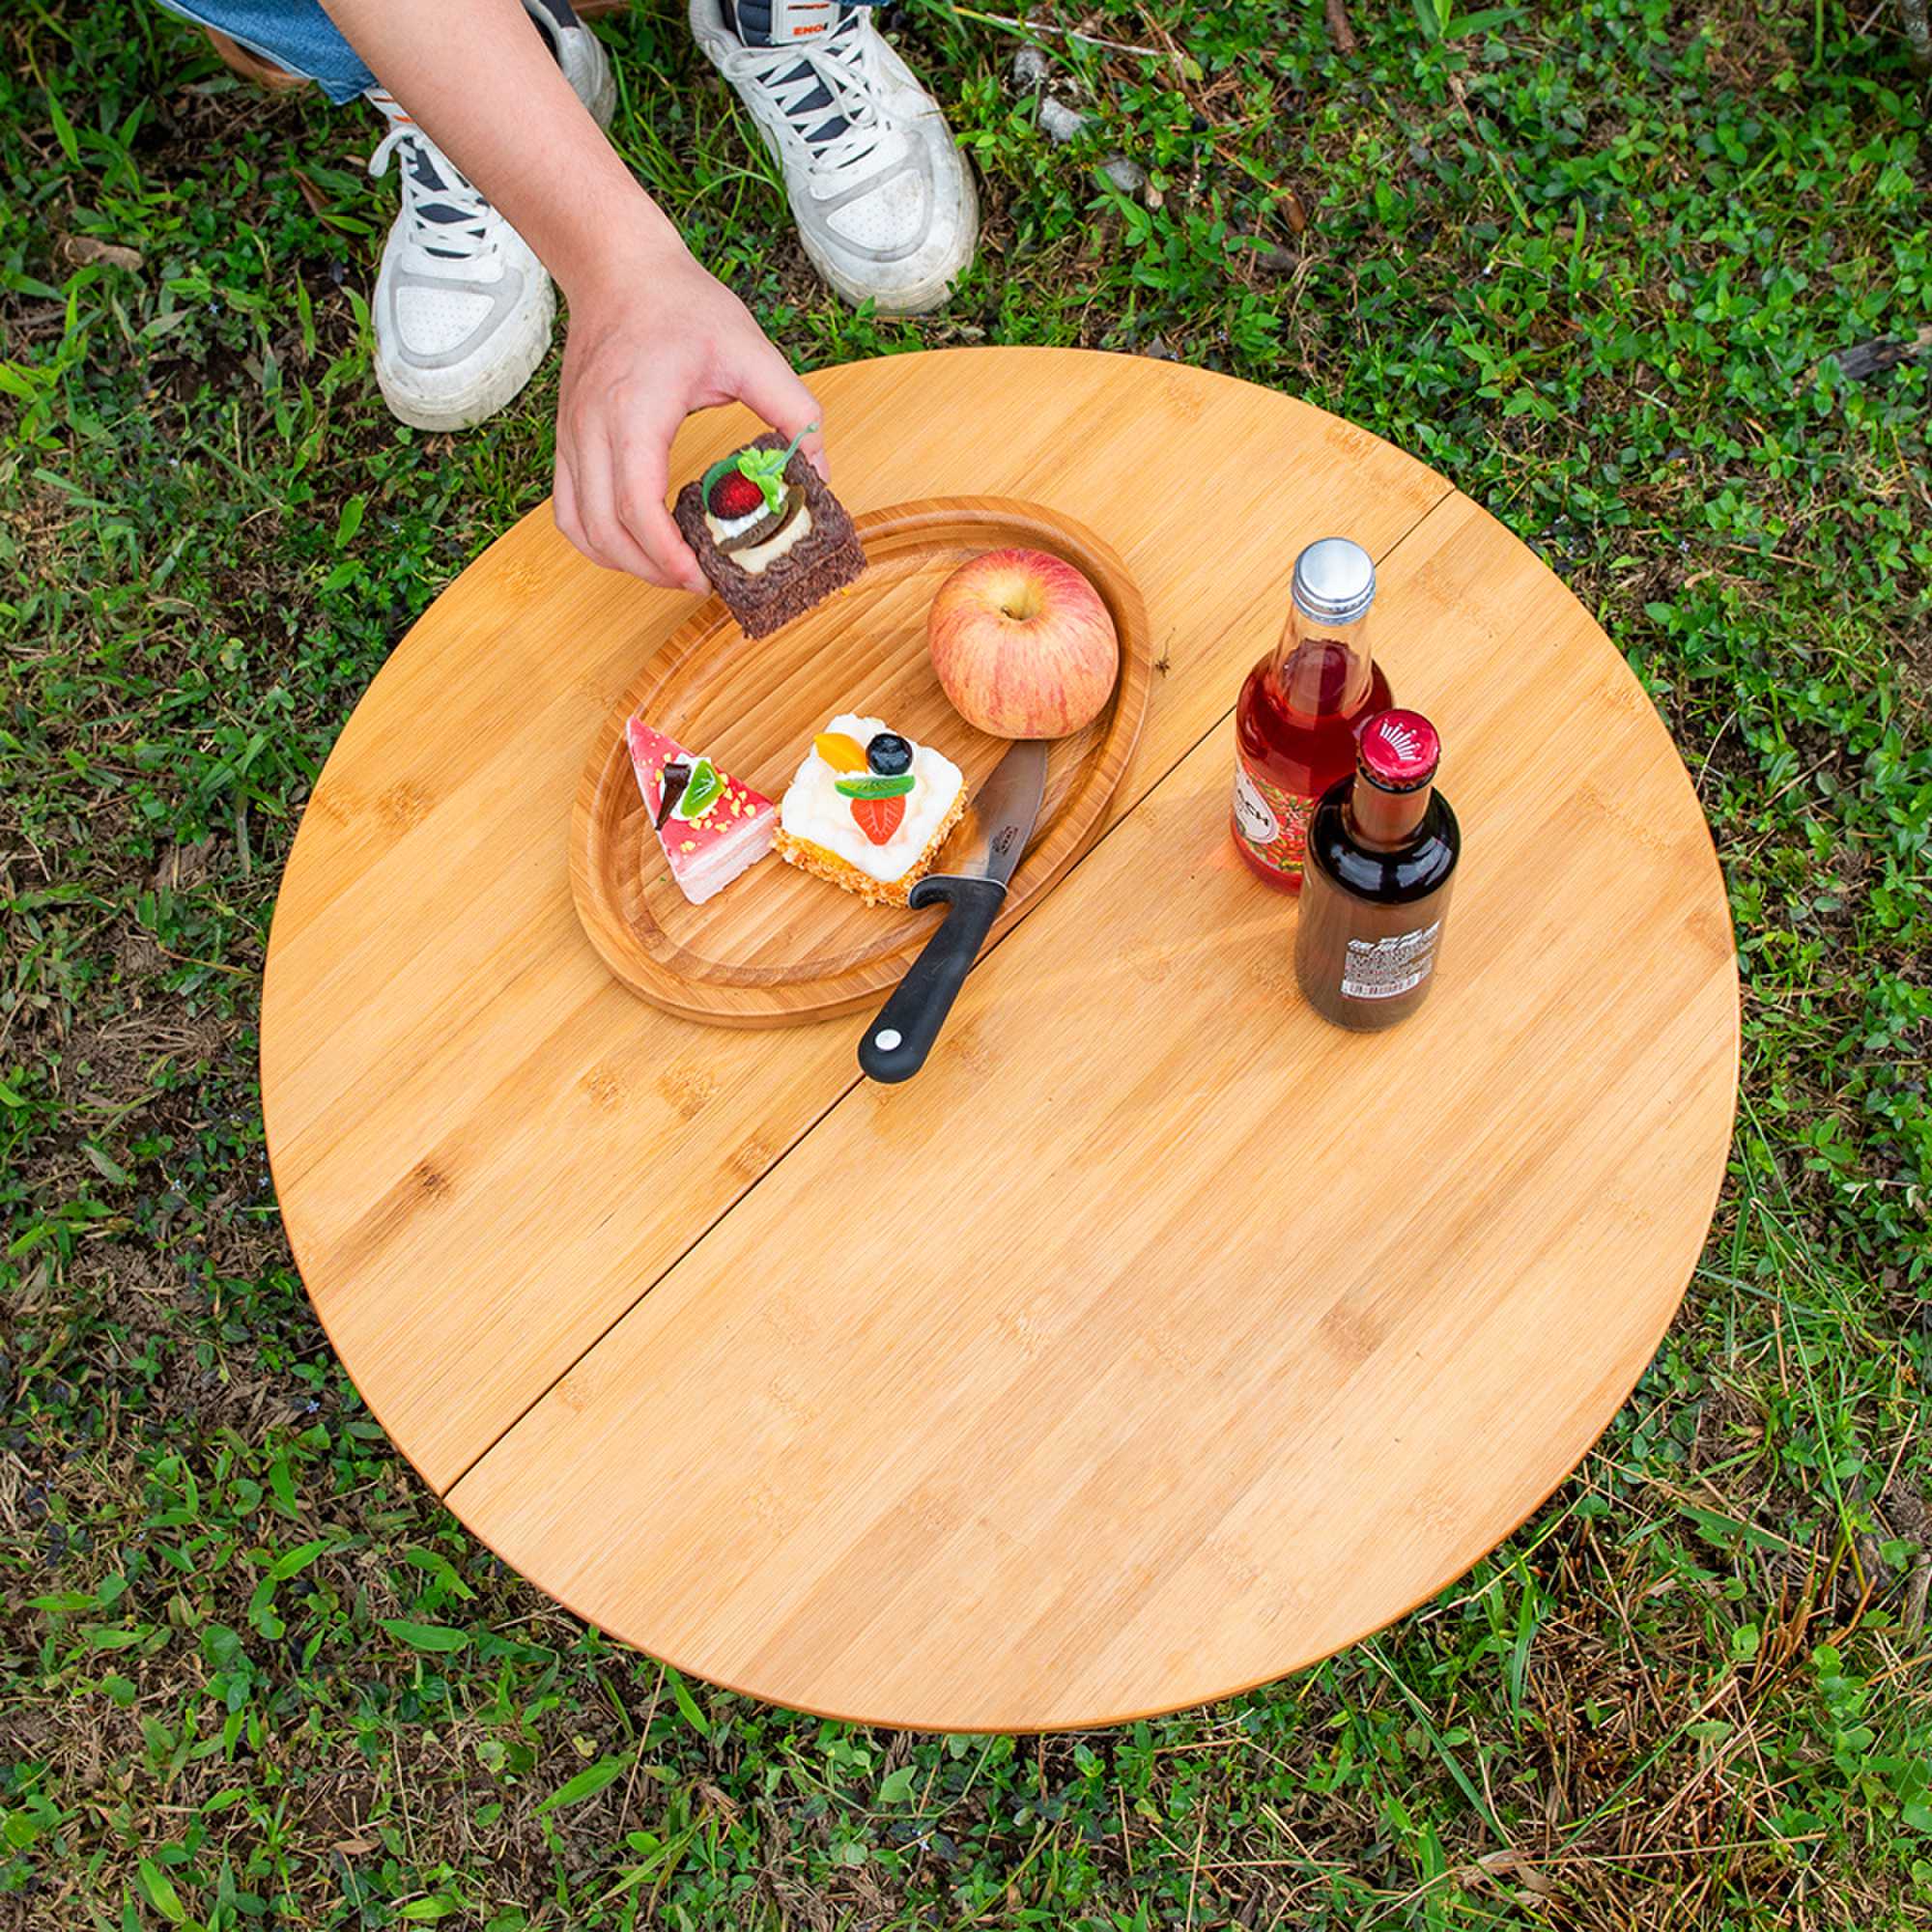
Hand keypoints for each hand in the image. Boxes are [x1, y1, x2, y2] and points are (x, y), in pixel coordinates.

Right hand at [553, 244, 822, 586]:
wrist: (619, 268)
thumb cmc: (680, 304)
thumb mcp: (752, 351)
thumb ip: (794, 411)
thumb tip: (819, 472)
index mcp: (635, 408)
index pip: (634, 501)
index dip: (664, 553)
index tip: (699, 577)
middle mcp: (591, 427)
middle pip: (605, 529)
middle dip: (652, 570)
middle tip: (699, 581)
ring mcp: (572, 436)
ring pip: (581, 528)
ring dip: (623, 562)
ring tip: (670, 568)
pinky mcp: (566, 439)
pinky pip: (568, 511)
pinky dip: (598, 541)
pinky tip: (635, 545)